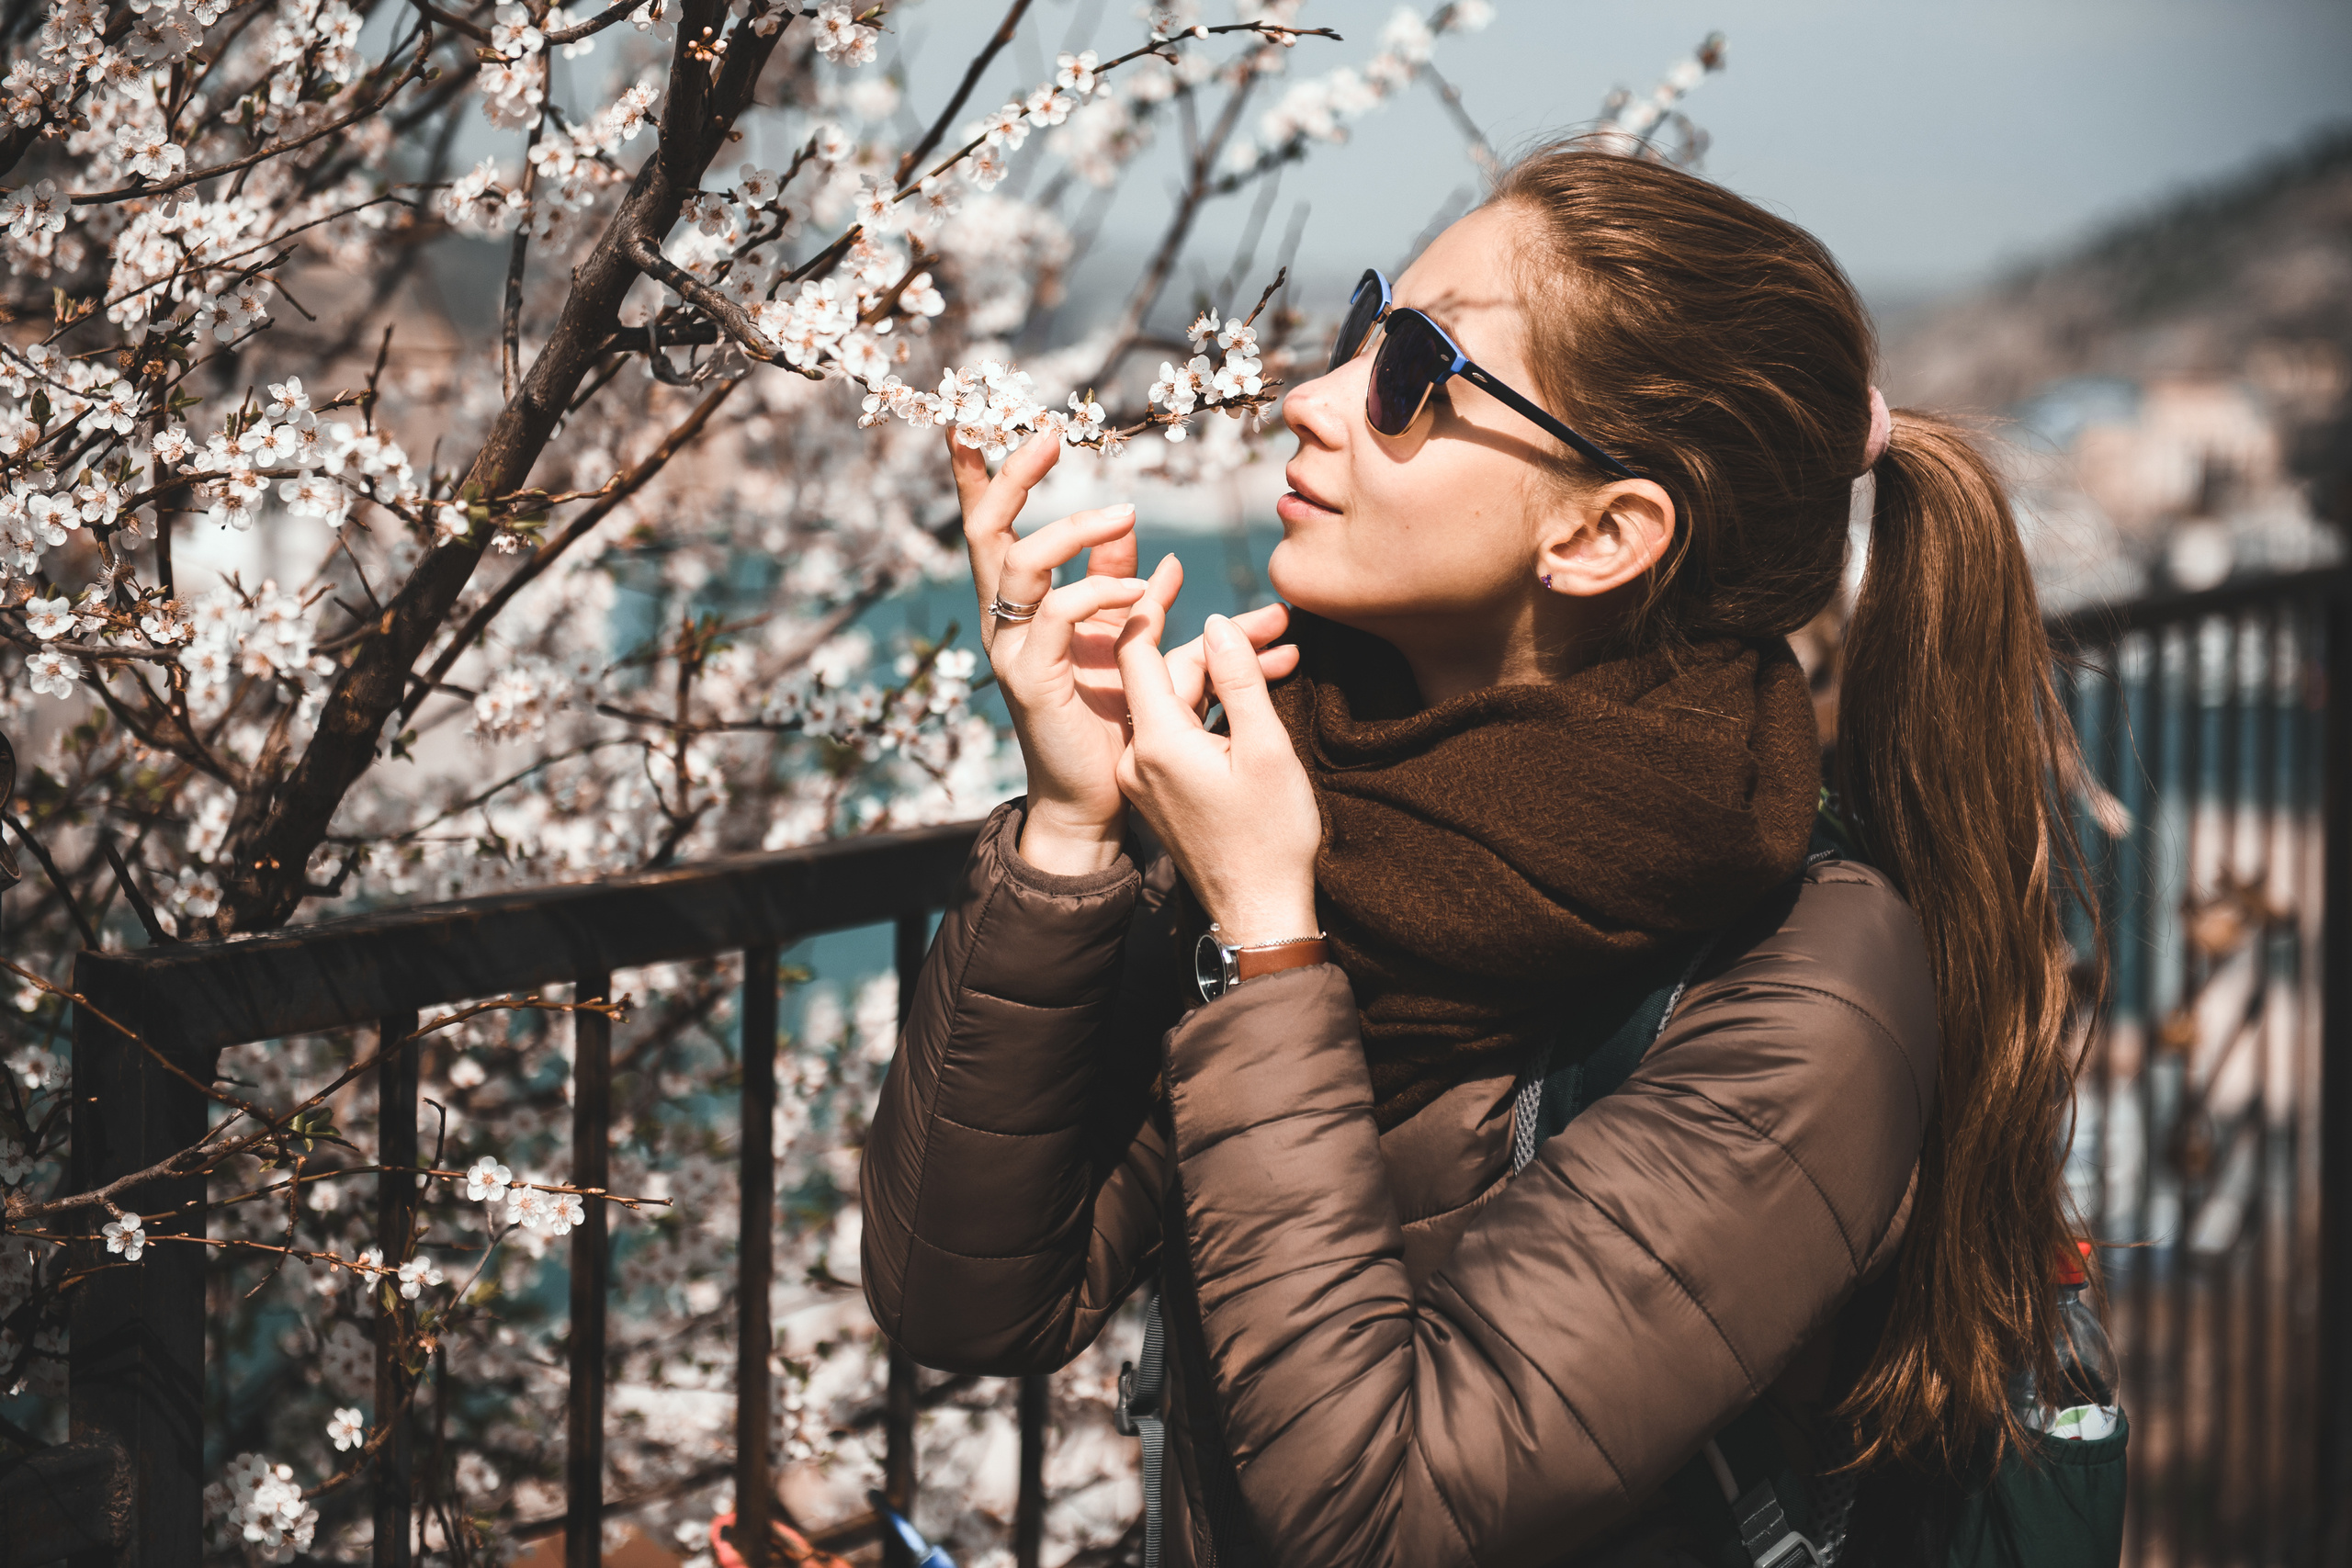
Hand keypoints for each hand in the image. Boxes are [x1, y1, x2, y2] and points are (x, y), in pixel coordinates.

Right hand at [950, 432, 1292, 874]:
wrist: (1095, 797)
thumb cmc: (1107, 718)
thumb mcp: (1119, 638)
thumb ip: (1122, 586)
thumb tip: (1141, 539)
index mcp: (1017, 605)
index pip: (990, 528)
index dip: (979, 475)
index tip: (976, 422)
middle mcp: (1002, 619)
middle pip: (985, 529)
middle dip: (1010, 475)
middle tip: (1046, 434)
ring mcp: (1010, 649)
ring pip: (1020, 561)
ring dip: (1072, 528)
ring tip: (1123, 514)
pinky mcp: (1030, 680)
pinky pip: (1056, 613)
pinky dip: (1099, 590)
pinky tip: (1140, 589)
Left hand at [1117, 606, 1319, 947]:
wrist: (1260, 914)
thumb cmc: (1271, 837)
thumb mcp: (1267, 749)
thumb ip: (1240, 679)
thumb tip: (1217, 622)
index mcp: (1158, 743)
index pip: (1138, 652)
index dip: (1156, 607)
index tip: (1174, 569)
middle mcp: (1139, 757)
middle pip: (1169, 675)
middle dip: (1222, 646)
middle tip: (1281, 622)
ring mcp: (1147, 778)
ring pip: (1179, 703)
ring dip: (1225, 676)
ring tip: (1284, 650)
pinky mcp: (1161, 792)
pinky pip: (1181, 733)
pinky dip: (1216, 709)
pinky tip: (1258, 691)